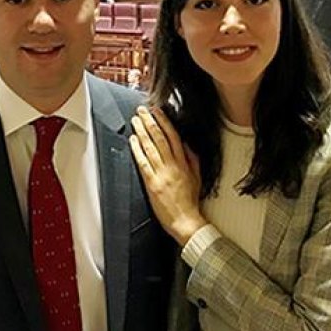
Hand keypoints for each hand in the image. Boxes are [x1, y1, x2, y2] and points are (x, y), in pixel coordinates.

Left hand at [129, 106, 207, 246]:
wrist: (186, 220)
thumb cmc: (190, 202)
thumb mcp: (198, 177)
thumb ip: (193, 160)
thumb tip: (187, 145)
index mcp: (184, 163)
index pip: (174, 137)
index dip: (165, 122)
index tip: (158, 112)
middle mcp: (173, 166)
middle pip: (160, 139)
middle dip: (150, 122)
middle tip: (142, 110)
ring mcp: (162, 174)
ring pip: (151, 148)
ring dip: (142, 132)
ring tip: (136, 120)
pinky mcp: (152, 184)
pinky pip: (144, 163)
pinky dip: (137, 150)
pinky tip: (133, 141)